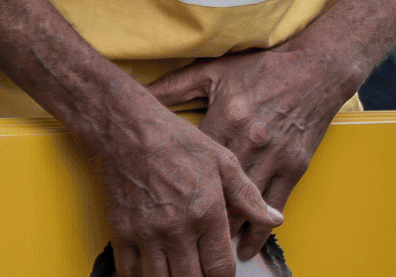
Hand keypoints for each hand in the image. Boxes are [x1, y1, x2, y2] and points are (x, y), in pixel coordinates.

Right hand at [84, 97, 279, 276]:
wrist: (130, 132)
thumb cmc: (179, 143)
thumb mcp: (224, 162)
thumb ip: (248, 196)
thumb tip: (274, 220)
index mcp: (207, 212)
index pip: (219, 267)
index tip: (224, 273)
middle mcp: (177, 229)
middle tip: (204, 272)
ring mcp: (146, 234)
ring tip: (182, 271)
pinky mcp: (121, 233)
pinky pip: (129, 272)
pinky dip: (141, 276)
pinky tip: (154, 270)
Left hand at [148, 45, 354, 260]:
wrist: (317, 67)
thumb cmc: (264, 69)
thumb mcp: (216, 72)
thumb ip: (175, 86)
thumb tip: (137, 95)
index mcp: (226, 119)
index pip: (195, 167)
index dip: (176, 195)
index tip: (161, 217)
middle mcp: (249, 141)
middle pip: (217, 195)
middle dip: (198, 226)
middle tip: (180, 249)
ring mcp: (274, 155)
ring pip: (245, 207)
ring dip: (226, 235)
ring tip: (209, 255)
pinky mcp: (295, 164)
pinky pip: (274, 205)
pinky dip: (259, 230)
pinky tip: (246, 246)